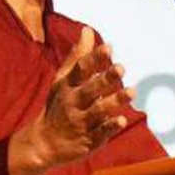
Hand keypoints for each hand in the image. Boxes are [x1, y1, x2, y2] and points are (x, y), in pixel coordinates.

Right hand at [8, 27, 134, 174]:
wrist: (43, 144)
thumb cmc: (57, 106)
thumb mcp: (62, 81)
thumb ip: (78, 57)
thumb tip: (88, 30)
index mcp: (67, 87)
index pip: (80, 70)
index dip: (94, 58)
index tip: (108, 47)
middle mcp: (72, 103)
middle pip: (90, 89)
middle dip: (105, 79)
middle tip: (121, 68)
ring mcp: (80, 123)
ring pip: (98, 111)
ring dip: (114, 101)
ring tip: (132, 91)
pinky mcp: (88, 141)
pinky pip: (100, 133)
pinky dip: (110, 128)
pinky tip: (122, 120)